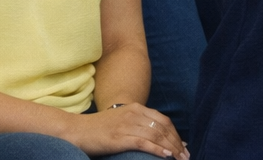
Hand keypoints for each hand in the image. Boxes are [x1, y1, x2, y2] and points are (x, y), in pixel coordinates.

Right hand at [68, 104, 187, 158]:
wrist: (77, 130)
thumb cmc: (99, 128)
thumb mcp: (122, 120)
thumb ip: (139, 124)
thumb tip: (159, 138)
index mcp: (136, 108)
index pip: (164, 120)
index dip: (176, 134)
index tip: (184, 146)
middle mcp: (134, 114)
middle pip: (163, 128)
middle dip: (177, 143)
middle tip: (186, 156)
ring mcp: (127, 125)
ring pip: (156, 136)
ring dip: (171, 148)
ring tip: (180, 159)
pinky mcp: (120, 137)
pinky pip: (143, 143)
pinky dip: (157, 150)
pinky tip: (166, 156)